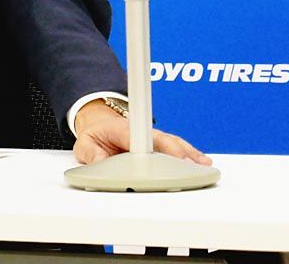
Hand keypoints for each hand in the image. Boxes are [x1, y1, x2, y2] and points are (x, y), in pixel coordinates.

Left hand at [72, 98, 212, 165]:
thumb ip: (90, 154)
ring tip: (204, 165)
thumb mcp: (85, 143)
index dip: (158, 145)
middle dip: (180, 152)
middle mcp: (141, 131)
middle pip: (165, 140)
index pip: (144, 137)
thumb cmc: (95, 133)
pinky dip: (188, 154)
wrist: (99, 123)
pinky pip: (175, 147)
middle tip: (195, 165)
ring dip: (189, 153)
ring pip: (173, 143)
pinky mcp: (158, 143)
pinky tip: (201, 161)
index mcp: (123, 129)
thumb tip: (99, 162)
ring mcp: (152, 137)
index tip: (170, 154)